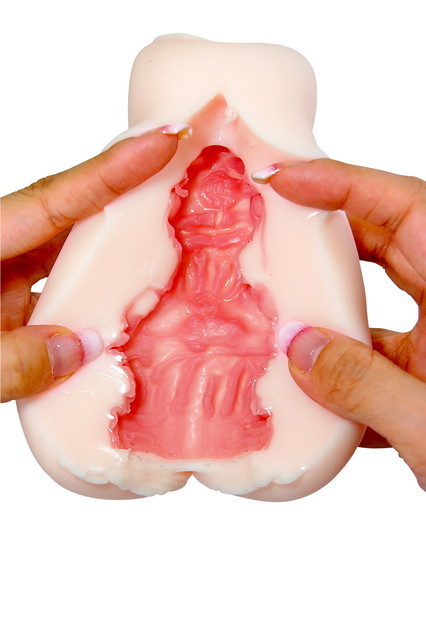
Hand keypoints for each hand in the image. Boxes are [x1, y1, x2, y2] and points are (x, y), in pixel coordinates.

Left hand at [1, 124, 189, 401]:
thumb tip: (84, 349)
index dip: (114, 169)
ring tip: (167, 256)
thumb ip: (15, 361)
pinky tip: (119, 327)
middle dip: (126, 198)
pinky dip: (88, 316)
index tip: (165, 136)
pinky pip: (54, 310)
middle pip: (68, 220)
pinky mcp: (0, 321)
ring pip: (66, 268)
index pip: (56, 200)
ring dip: (113, 265)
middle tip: (182, 176)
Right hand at [253, 159, 425, 489]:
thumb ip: (362, 386)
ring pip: (377, 302)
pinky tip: (313, 389)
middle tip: (274, 235)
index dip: (345, 184)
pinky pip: (378, 354)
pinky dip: (343, 366)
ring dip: (328, 311)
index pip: (409, 210)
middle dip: (327, 239)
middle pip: (386, 245)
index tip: (286, 178)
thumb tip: (297, 349)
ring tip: (282, 320)